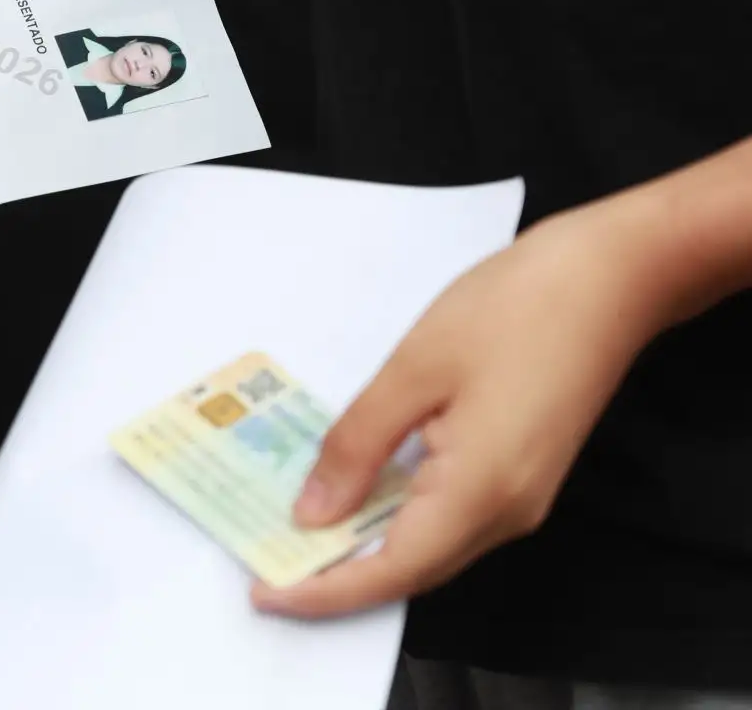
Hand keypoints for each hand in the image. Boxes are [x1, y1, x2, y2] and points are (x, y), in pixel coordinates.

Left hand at [251, 194, 679, 618]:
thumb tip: (314, 513)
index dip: (325, 591)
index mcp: (480, 491)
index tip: (264, 593)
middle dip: (337, 576)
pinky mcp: (523, 474)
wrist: (609, 279)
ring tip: (297, 532)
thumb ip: (358, 444)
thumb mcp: (414, 369)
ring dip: (365, 547)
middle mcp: (507, 512)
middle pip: (412, 569)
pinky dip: (397, 518)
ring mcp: (521, 498)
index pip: (392, 570)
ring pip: (430, 547)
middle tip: (267, 558)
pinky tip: (356, 494)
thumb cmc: (512, 309)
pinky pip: (449, 518)